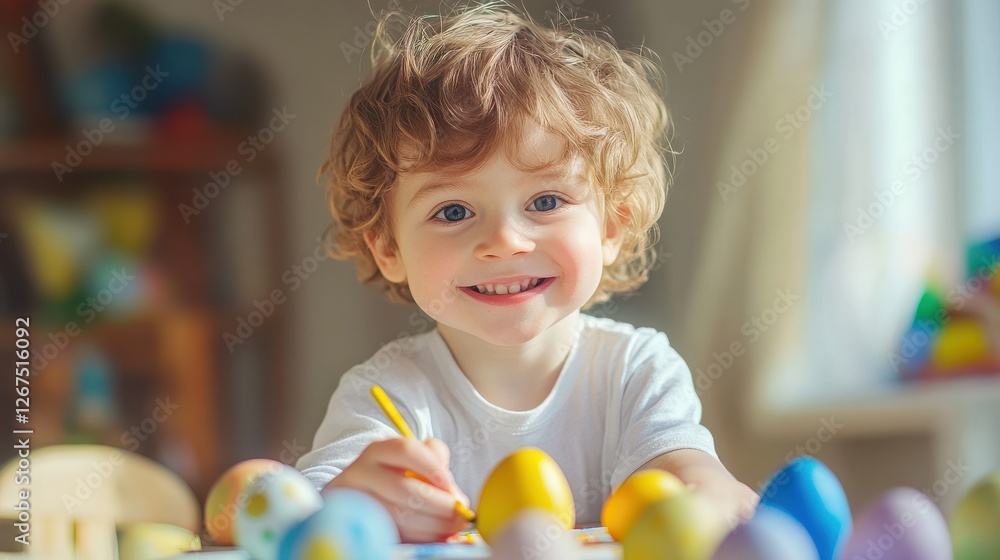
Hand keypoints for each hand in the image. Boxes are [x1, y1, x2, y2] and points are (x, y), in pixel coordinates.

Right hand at [324, 437, 470, 541]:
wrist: (361, 497)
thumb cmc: (396, 475)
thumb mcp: (415, 460)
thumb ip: (436, 462)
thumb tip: (457, 497)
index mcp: (378, 451)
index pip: (405, 450)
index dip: (431, 466)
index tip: (450, 484)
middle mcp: (361, 473)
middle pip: (404, 489)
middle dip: (439, 505)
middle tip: (460, 515)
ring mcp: (357, 502)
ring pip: (400, 517)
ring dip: (433, 525)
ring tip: (452, 528)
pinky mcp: (362, 527)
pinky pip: (394, 535)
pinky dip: (420, 537)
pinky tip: (435, 536)